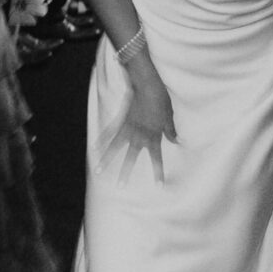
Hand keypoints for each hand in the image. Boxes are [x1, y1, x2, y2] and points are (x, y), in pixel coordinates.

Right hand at [103, 68, 177, 183]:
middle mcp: (139, 136)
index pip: (156, 158)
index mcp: (153, 136)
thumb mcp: (169, 116)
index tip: (158, 186)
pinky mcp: (120, 120)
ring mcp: (127, 129)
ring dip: (106, 160)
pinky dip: (101, 140)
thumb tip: (178, 142)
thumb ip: (171, 131)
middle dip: (125, 173)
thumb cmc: (161, 100)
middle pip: (131, 158)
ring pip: (115, 148)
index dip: (158, 172)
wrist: (146, 85)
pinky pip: (109, 133)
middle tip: (120, 187)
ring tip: (97, 171)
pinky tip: (94, 149)